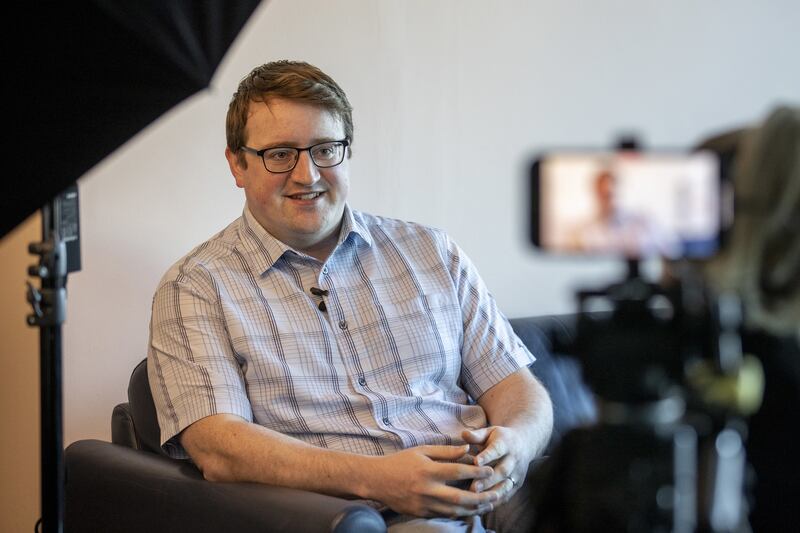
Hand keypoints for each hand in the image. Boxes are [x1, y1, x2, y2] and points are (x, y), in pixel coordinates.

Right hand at [366, 444, 501, 517]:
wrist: (376, 480)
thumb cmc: (400, 461)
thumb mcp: (422, 450)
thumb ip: (446, 451)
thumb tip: (468, 449)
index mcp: (427, 470)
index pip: (457, 472)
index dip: (476, 472)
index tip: (491, 470)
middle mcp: (426, 489)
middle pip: (460, 497)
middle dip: (481, 497)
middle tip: (496, 493)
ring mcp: (423, 504)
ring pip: (454, 510)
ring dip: (475, 509)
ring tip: (490, 504)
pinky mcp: (420, 513)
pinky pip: (445, 516)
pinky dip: (460, 514)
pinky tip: (472, 510)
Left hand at [462, 426, 531, 504]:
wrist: (524, 443)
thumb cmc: (499, 437)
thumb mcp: (489, 432)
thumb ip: (477, 435)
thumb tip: (464, 434)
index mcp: (506, 443)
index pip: (497, 450)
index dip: (487, 456)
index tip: (476, 462)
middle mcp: (514, 459)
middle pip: (502, 471)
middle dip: (488, 480)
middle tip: (473, 487)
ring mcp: (517, 473)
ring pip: (506, 485)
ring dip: (492, 493)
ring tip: (476, 499)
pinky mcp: (517, 484)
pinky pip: (507, 495)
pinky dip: (496, 501)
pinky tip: (483, 506)